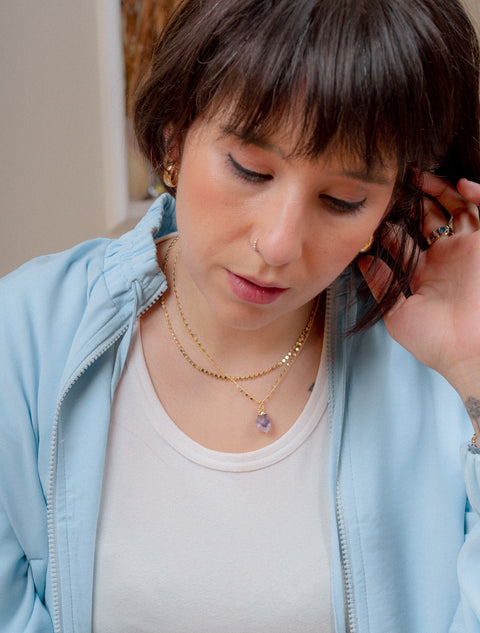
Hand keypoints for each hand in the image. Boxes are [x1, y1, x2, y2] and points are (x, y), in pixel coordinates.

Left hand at [359, 174, 479, 401]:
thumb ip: (381, 283)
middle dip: (412, 199)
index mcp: (422, 273)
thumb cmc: (435, 341)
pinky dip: (477, 194)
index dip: (389, 222)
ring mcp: (465, 250)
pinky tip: (461, 183)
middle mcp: (443, 258)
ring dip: (439, 189)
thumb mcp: (397, 312)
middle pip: (427, 217)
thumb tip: (362, 260)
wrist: (470, 350)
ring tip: (419, 174)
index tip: (373, 206)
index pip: (403, 238)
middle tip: (396, 181)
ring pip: (454, 208)